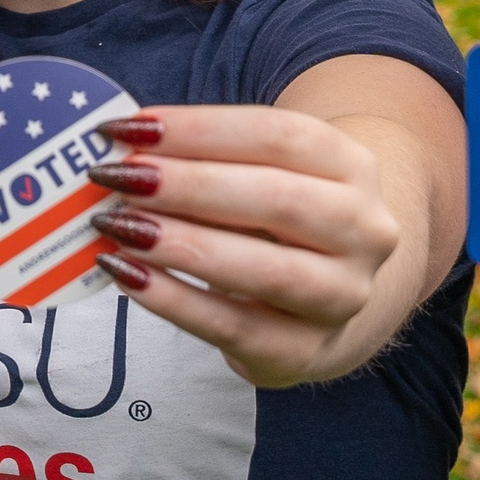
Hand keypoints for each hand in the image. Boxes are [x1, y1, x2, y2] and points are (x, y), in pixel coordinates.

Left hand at [89, 103, 411, 386]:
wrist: (323, 299)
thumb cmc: (274, 221)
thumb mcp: (258, 177)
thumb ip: (204, 161)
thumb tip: (120, 151)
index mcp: (352, 167)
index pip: (279, 135)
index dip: (199, 130)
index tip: (127, 130)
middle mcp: (363, 229)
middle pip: (276, 198)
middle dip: (186, 185)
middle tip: (115, 178)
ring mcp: (343, 295)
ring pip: (264, 268)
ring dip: (181, 244)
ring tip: (117, 226)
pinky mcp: (304, 350)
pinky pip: (234, 325)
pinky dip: (174, 300)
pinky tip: (127, 275)